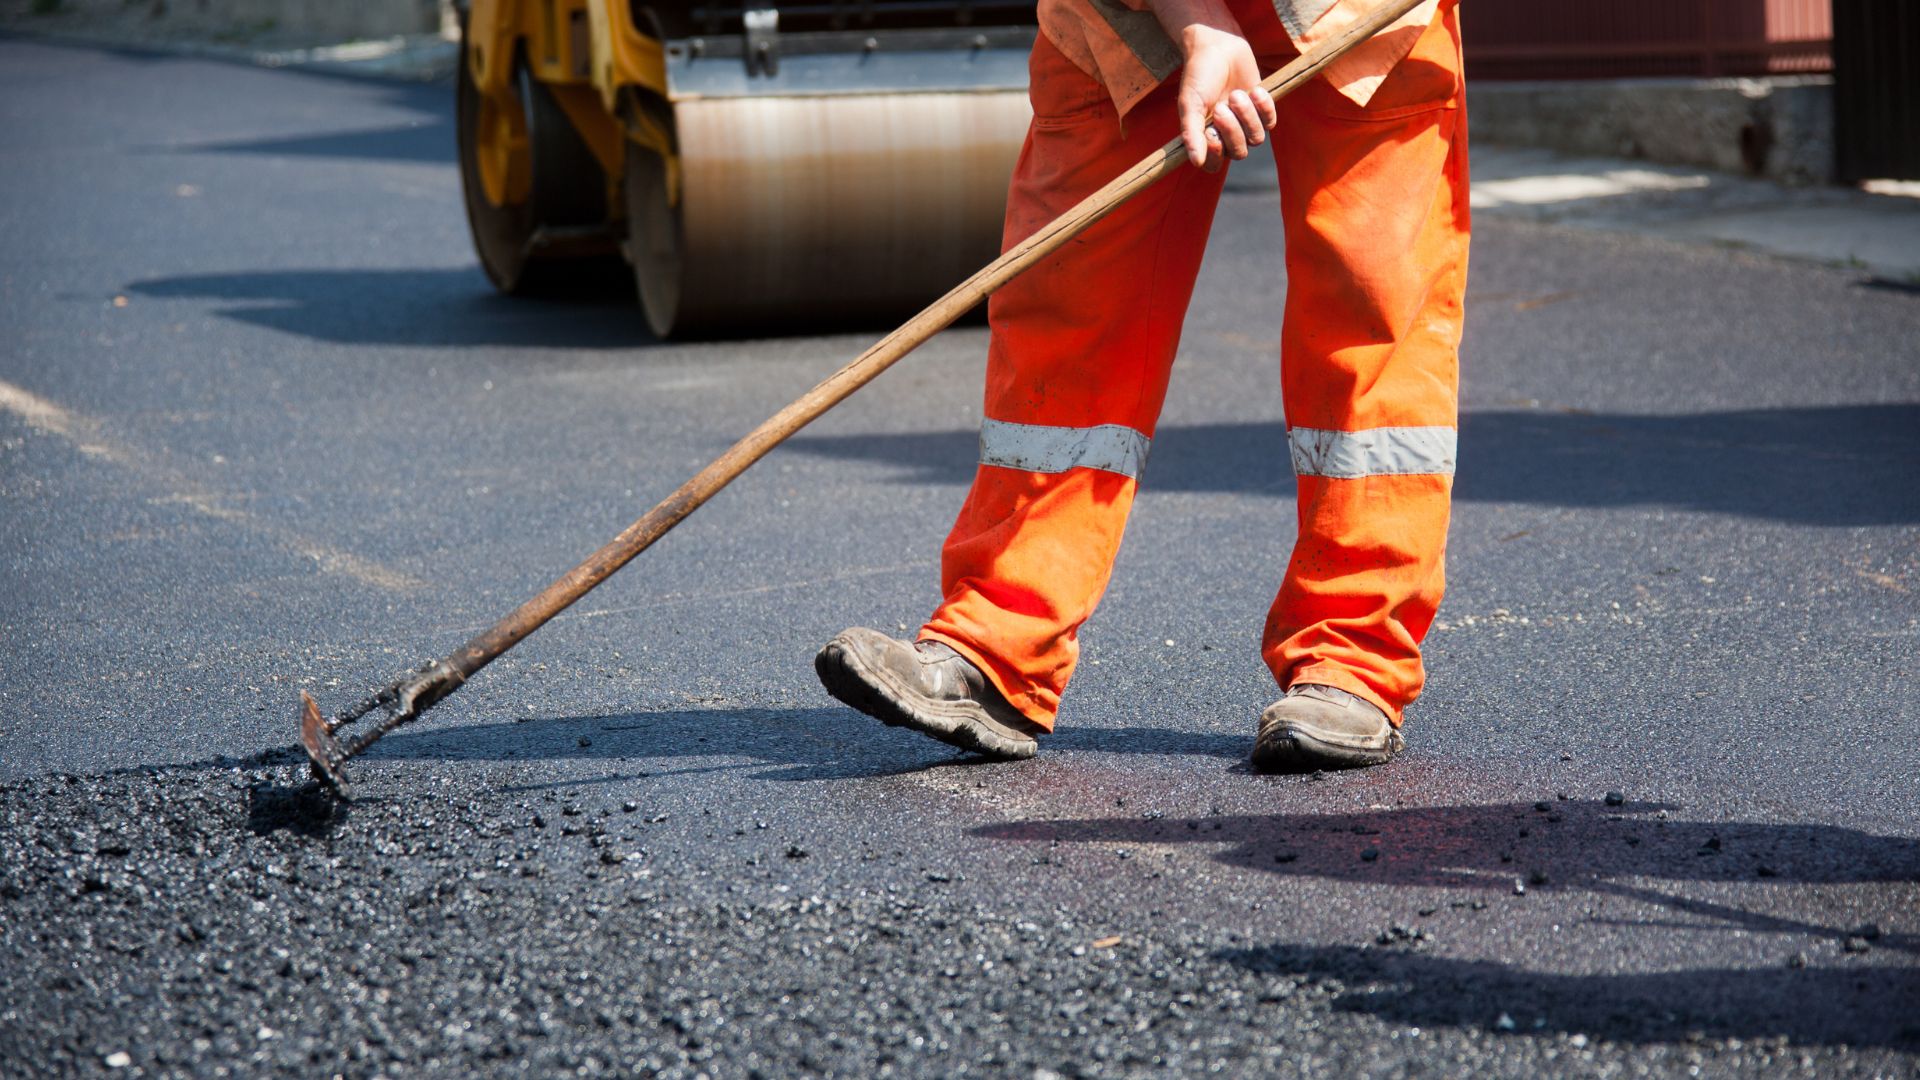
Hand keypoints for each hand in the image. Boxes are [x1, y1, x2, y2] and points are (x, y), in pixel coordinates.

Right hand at [1153, 2, 1277, 170]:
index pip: (1213, 165)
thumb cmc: (1199, 75)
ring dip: (1247, 115)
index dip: (1215, 155)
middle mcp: (1226, 135)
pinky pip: (1270, 122)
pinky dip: (1264, 106)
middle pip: (1238, 153)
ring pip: (1256, 139)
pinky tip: (1255, 90)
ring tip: (1236, 93)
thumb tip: (1194, 162)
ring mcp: (1245, 123)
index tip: (1210, 134)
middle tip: (1221, 106)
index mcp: (1205, 137)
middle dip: (1232, 130)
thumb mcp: (1190, 104)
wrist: (1218, 46)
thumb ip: (1191, 133)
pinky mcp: (1262, 110)